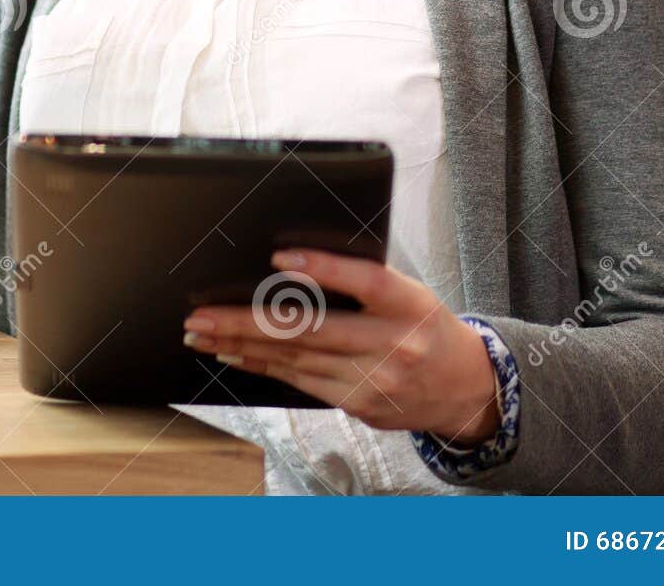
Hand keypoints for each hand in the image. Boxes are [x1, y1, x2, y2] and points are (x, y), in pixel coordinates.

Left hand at [181, 248, 500, 442]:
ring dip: (241, 344)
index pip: (364, 281)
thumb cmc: (424, 325)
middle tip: (201, 313)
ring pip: (295, 359)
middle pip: (311, 329)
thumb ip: (361, 280)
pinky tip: (233, 354)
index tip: (277, 259)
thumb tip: (290, 265)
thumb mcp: (408, 291)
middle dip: (246, 321)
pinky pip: (300, 382)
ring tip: (201, 332)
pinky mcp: (358, 404)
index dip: (321, 269)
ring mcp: (374, 380)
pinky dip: (262, 365)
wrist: (462, 386)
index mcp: (408, 304)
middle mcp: (392, 344)